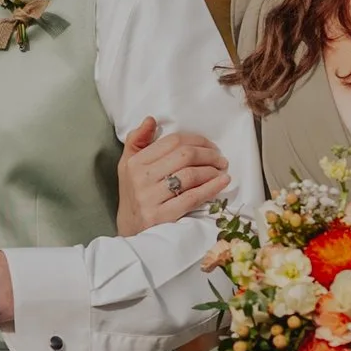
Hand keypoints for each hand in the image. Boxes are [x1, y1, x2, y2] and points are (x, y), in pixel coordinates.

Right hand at [115, 117, 230, 236]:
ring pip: (190, 175)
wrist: (129, 230)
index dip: (196, 140)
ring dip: (212, 171)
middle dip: (209, 155)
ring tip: (221, 171)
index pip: (172, 142)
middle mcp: (141, 178)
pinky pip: (192, 198)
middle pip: (184, 156)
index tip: (210, 145)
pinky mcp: (161, 216)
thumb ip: (137, 140)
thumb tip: (151, 120)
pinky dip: (211, 188)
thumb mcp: (128, 165)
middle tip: (221, 159)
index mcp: (135, 162)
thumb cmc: (133, 194)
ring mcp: (150, 198)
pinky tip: (222, 182)